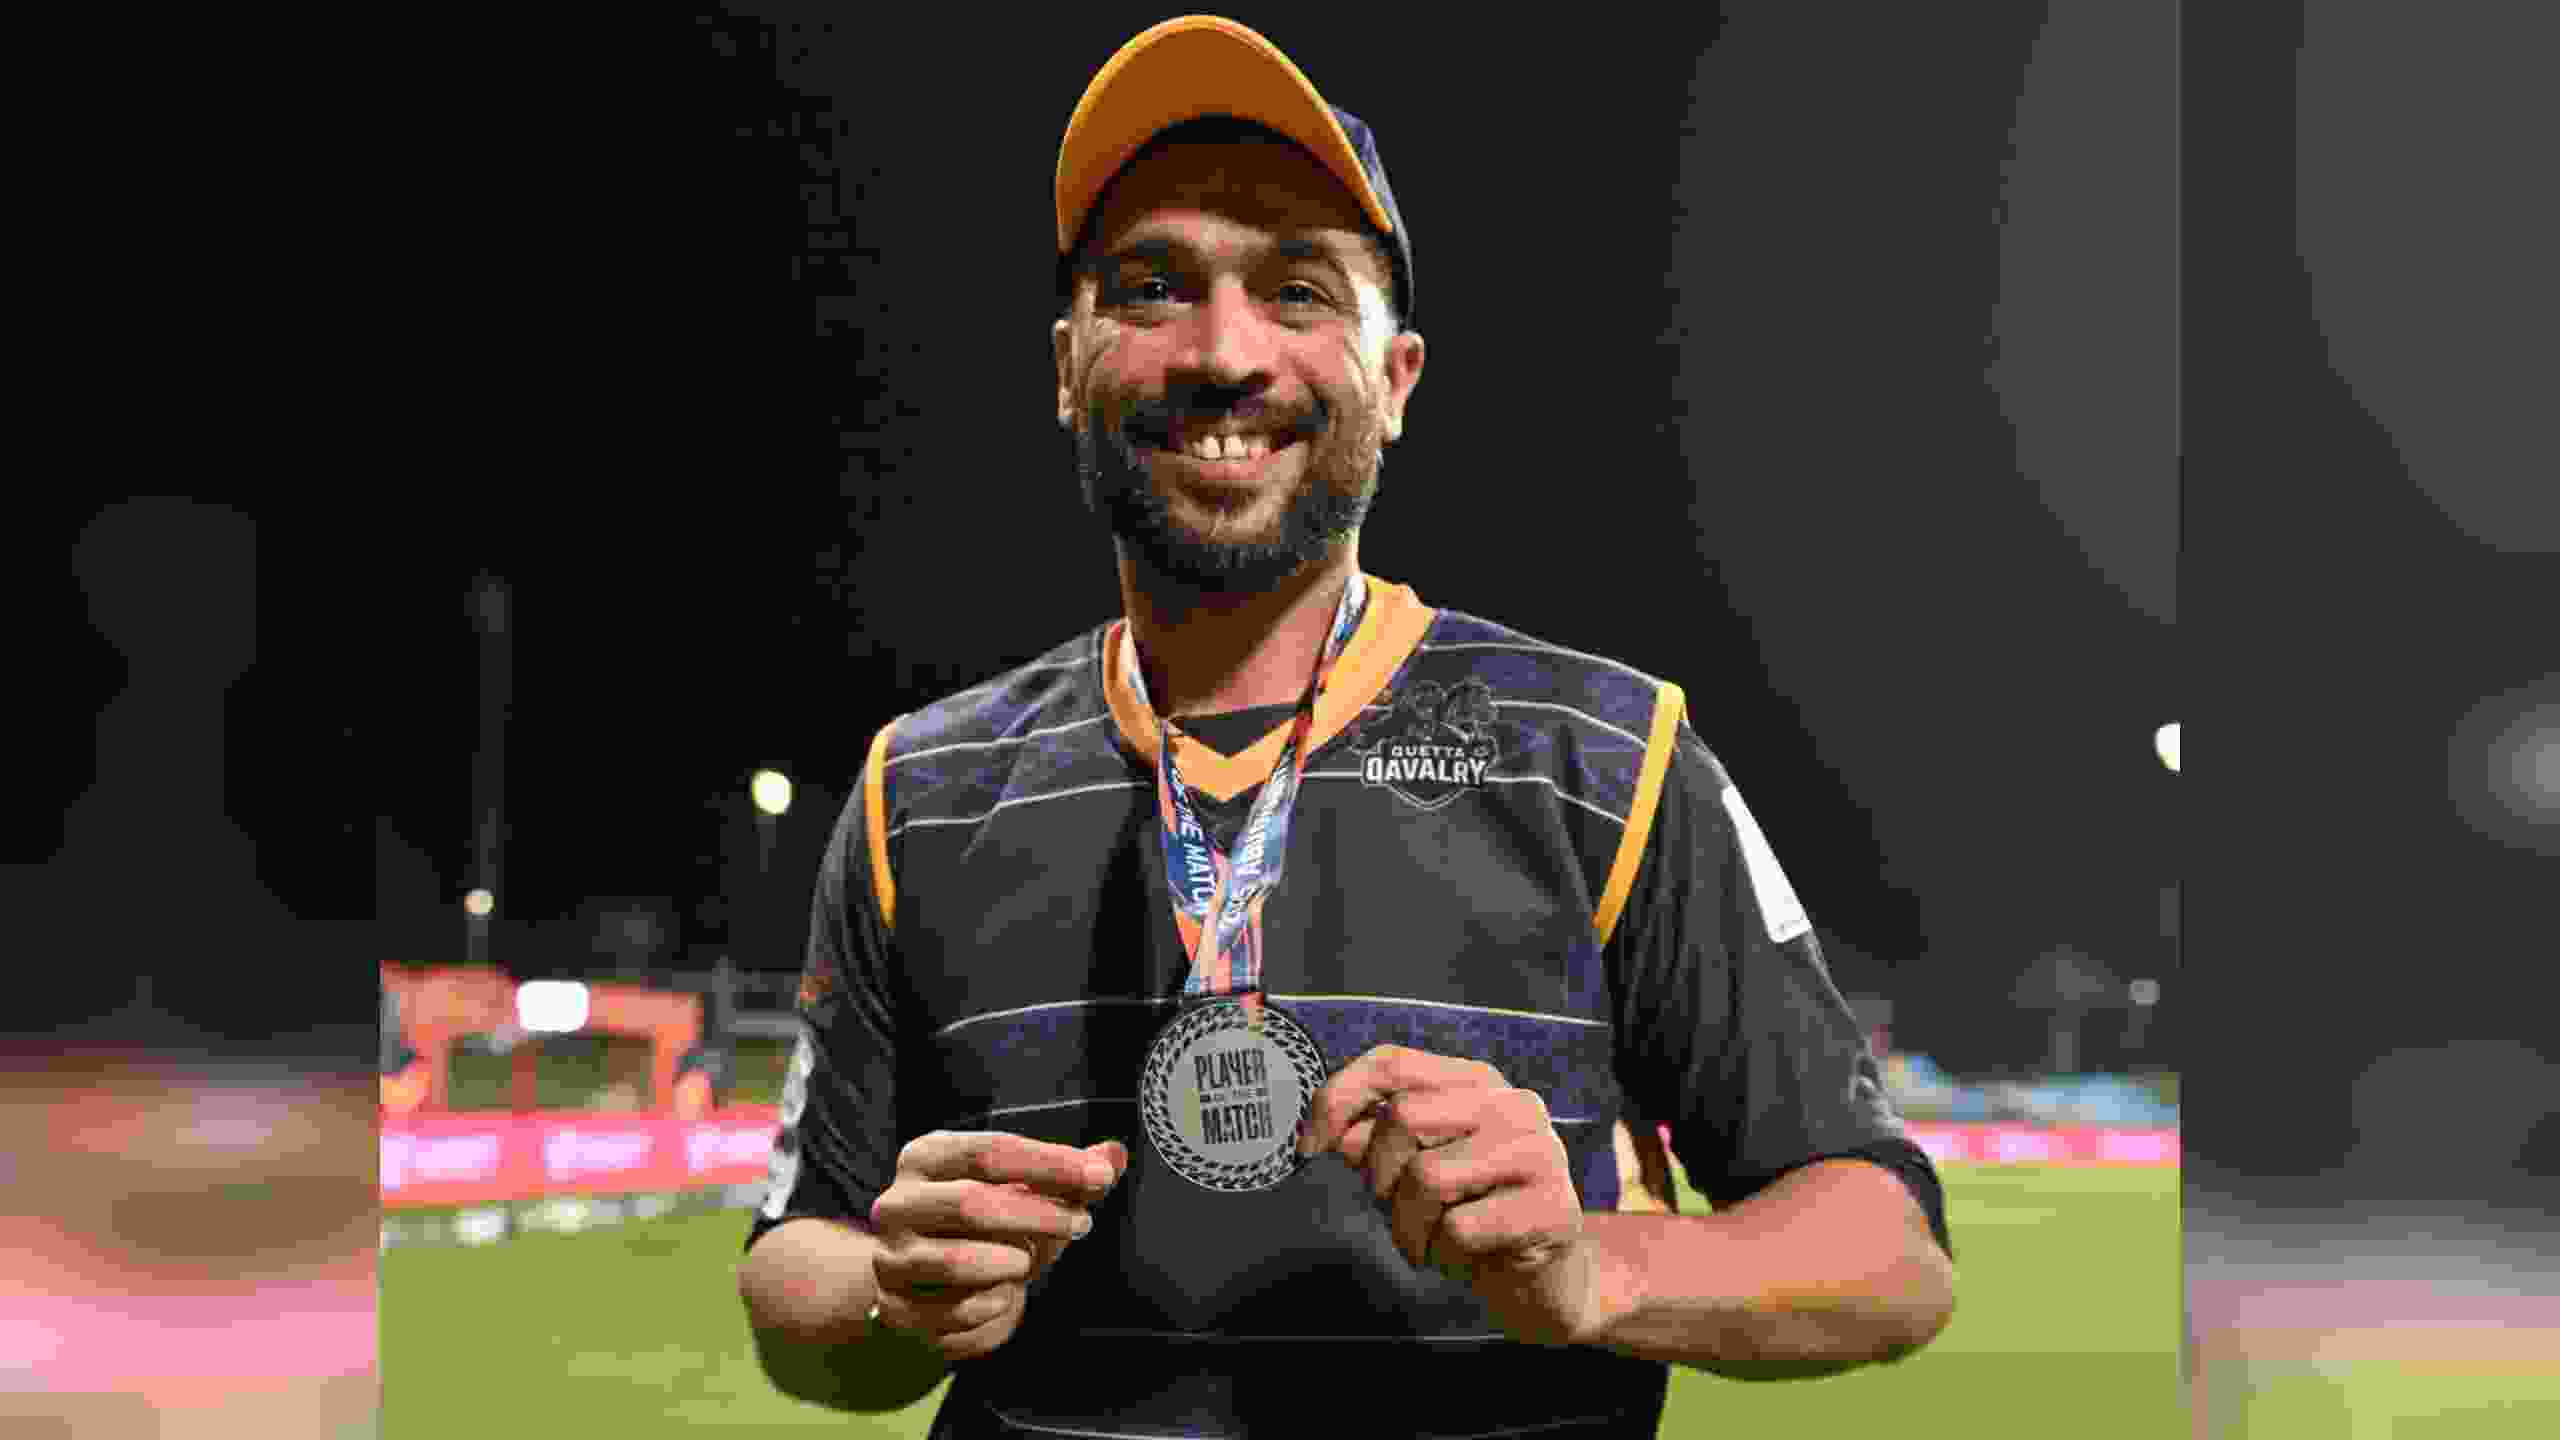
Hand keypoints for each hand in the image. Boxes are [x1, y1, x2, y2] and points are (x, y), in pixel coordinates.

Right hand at [868, 1132, 1126, 1360]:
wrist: (921, 1277)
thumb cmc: (982, 1221)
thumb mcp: (1022, 1189)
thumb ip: (1069, 1173)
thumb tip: (1115, 1156)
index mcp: (926, 1157)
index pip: (991, 1152)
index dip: (1050, 1165)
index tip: (1099, 1178)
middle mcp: (897, 1203)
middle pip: (973, 1204)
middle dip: (1040, 1216)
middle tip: (1083, 1224)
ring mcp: (890, 1258)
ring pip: (959, 1262)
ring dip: (1013, 1263)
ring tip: (1030, 1260)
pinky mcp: (895, 1308)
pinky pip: (958, 1312)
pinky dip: (996, 1305)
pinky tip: (1008, 1294)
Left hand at [1299, 1046, 1602, 1346]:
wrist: (1543, 1282)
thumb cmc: (1470, 1217)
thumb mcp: (1413, 1172)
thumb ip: (1374, 1143)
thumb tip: (1327, 1134)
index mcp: (1476, 1083)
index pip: (1393, 1063)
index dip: (1338, 1098)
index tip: (1310, 1146)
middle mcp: (1513, 1104)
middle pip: (1405, 1116)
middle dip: (1380, 1175)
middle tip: (1394, 1208)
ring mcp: (1541, 1153)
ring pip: (1429, 1175)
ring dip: (1408, 1225)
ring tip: (1425, 1242)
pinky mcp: (1554, 1209)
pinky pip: (1461, 1228)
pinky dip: (1444, 1254)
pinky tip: (1462, 1258)